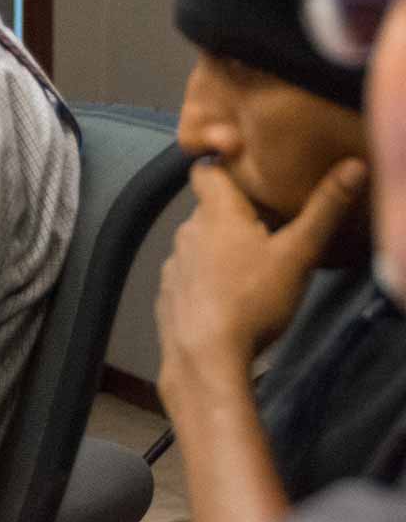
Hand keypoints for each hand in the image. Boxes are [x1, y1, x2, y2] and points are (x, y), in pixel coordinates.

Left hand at [156, 157, 365, 394]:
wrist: (205, 356)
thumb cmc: (254, 300)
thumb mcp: (299, 254)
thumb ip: (324, 210)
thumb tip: (353, 166)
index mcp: (215, 213)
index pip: (206, 170)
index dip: (224, 166)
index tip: (252, 175)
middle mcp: (187, 231)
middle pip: (210, 209)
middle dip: (236, 213)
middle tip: (273, 227)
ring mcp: (173, 263)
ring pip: (200, 242)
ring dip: (222, 246)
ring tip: (254, 265)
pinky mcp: (168, 293)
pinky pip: (190, 273)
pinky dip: (207, 277)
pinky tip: (229, 295)